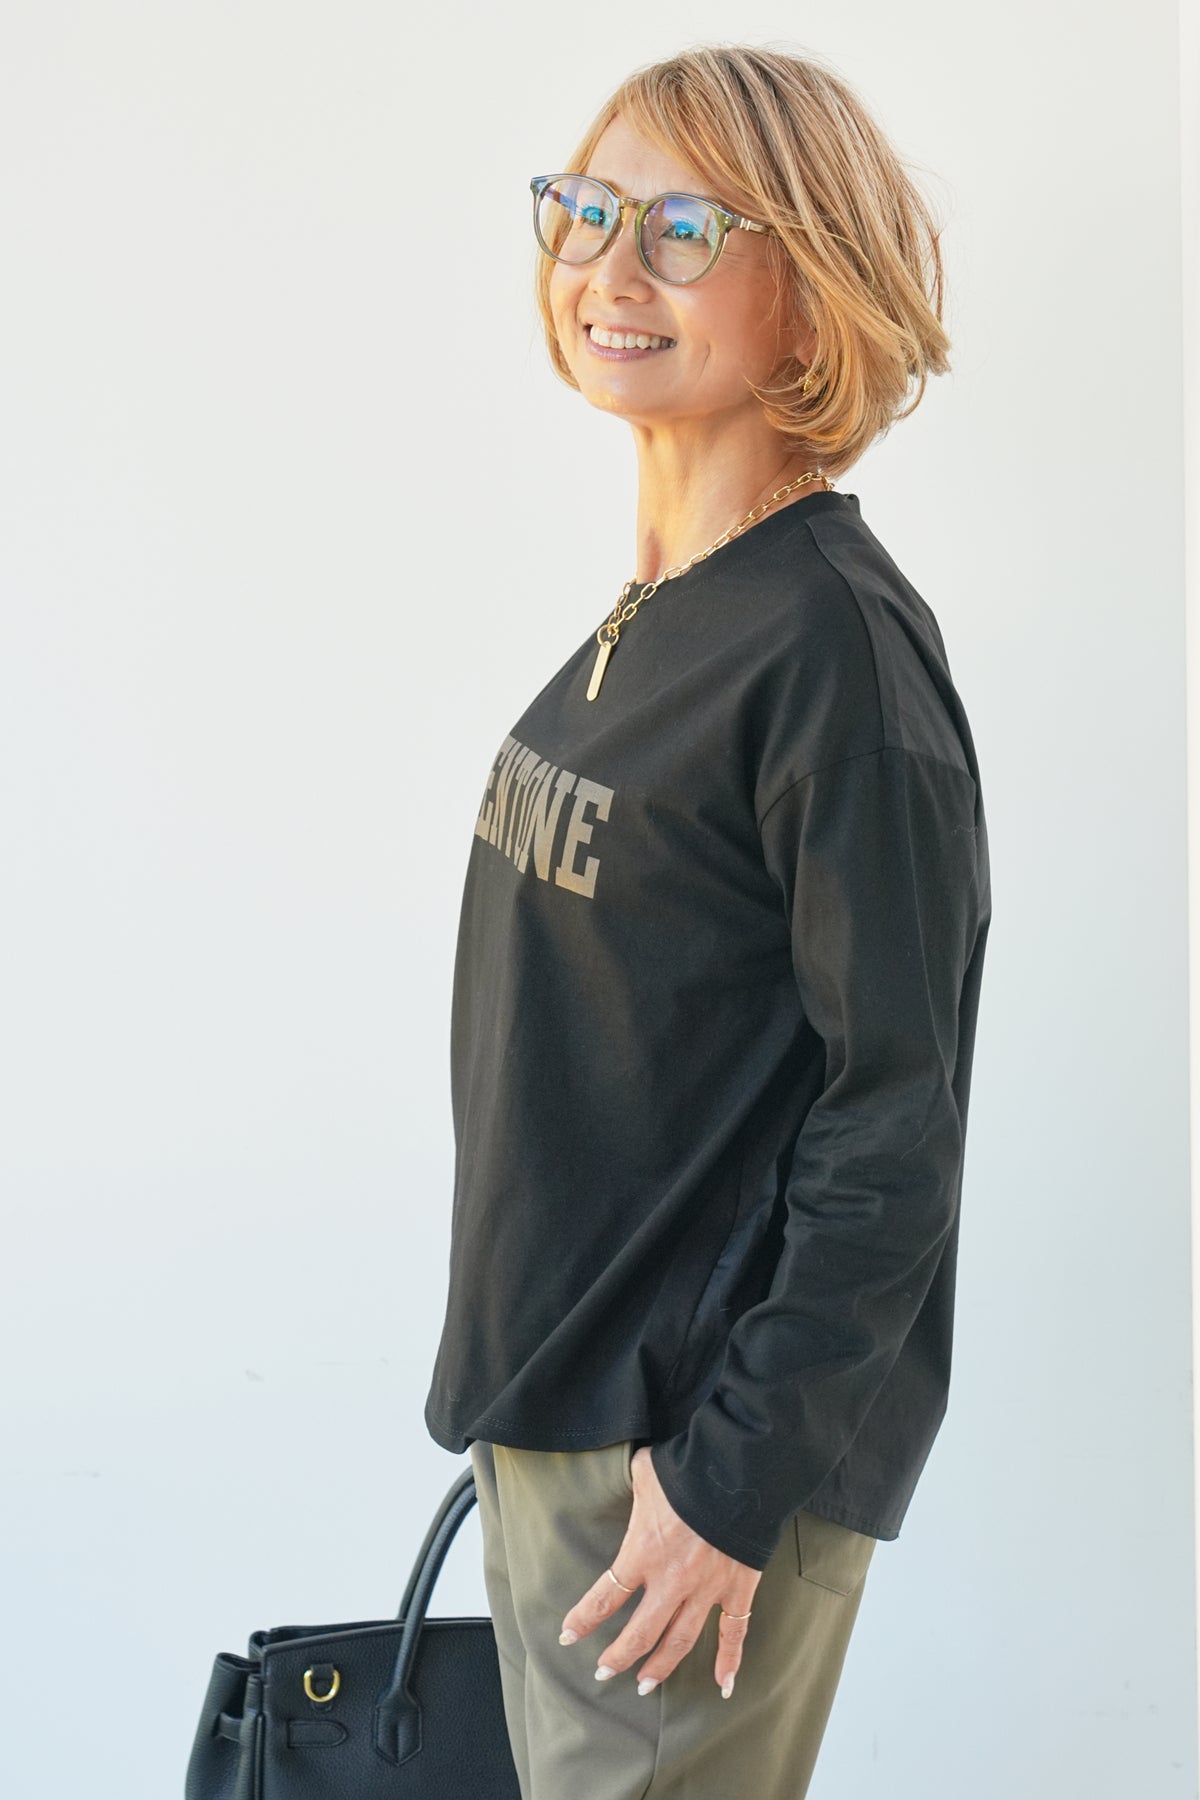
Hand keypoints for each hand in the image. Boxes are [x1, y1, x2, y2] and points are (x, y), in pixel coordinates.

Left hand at [557, 1444, 761, 1698]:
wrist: (739, 1473)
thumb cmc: (689, 1470)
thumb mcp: (648, 1472)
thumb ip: (636, 1481)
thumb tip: (634, 1472)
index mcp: (643, 1552)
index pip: (605, 1597)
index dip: (583, 1619)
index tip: (568, 1635)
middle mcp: (671, 1580)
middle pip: (640, 1633)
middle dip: (619, 1656)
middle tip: (603, 1671)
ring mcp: (706, 1589)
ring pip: (679, 1641)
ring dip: (661, 1667)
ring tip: (645, 1685)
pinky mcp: (737, 1588)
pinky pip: (734, 1632)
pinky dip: (730, 1660)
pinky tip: (723, 1684)